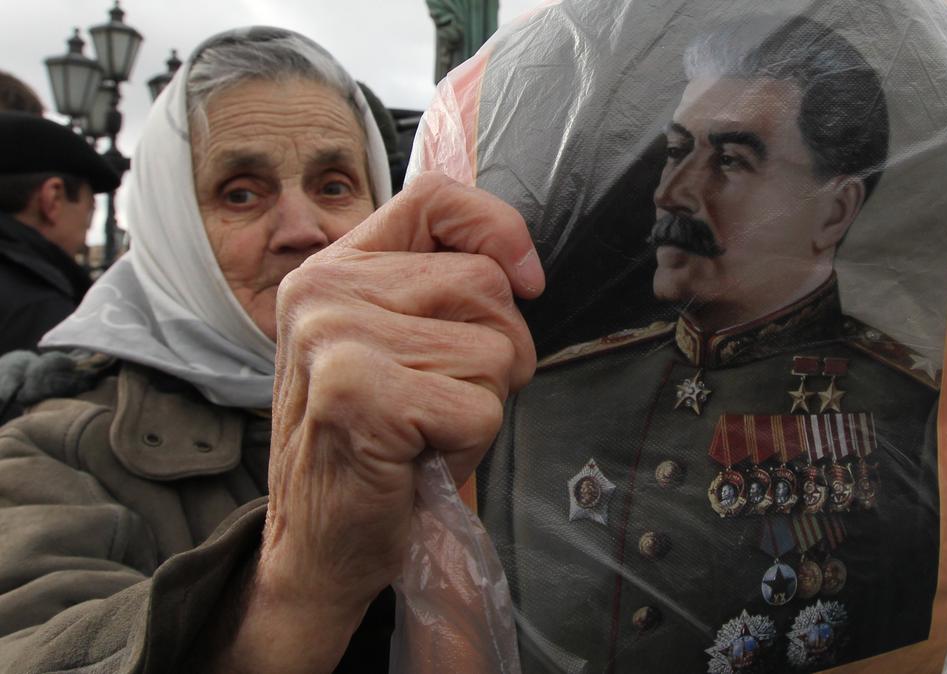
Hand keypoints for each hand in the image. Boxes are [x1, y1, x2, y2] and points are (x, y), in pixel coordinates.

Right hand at [214, 172, 542, 672]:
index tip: (527, 280)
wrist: (318, 543)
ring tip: (424, 430)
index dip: (498, 228)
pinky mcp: (358, 393)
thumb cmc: (372, 444)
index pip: (435, 198)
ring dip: (480, 404)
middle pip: (484, 285)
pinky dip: (469, 445)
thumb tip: (521, 268)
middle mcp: (325, 290)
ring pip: (494, 349)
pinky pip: (482, 408)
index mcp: (334, 268)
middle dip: (497, 353)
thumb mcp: (393, 345)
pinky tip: (418, 458)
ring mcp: (336, 338)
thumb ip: (435, 290)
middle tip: (442, 400)